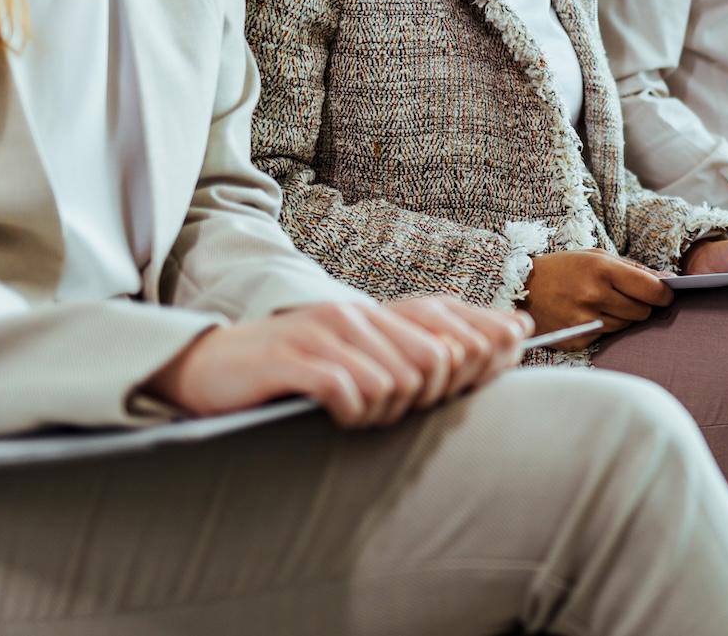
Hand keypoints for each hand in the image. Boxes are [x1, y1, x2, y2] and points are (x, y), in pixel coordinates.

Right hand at [143, 296, 529, 428]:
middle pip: (436, 360)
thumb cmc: (294, 371)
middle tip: (393, 409)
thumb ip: (421, 350)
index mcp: (376, 312)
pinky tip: (336, 414)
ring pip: (398, 382)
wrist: (211, 367)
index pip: (453, 317)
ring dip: (385, 411)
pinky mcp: (295, 359)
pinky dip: (351, 414)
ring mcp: (325, 333)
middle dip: (429, 396)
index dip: (485, 344)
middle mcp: (357, 314)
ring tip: (358, 413)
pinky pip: (350, 393)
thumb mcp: (359, 356)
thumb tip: (515, 333)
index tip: (497, 363)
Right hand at [522, 248, 671, 347]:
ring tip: (599, 303)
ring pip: (626, 325)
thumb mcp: (596, 257)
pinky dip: (603, 327)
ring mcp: (584, 321)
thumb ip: (634, 269)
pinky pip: (606, 336)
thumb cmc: (564, 269)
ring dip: (621, 316)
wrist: (521, 289)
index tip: (664, 294)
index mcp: (602, 270)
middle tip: (624, 296)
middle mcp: (594, 296)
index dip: (664, 294)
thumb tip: (669, 280)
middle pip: (642, 311)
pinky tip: (585, 315)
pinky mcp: (577, 339)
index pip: (651, 290)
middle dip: (640, 305)